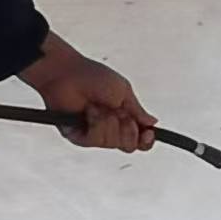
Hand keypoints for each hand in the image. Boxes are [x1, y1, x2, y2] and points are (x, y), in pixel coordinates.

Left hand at [23, 37, 155, 152]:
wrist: (67, 74)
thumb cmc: (93, 76)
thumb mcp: (123, 92)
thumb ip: (138, 111)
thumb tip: (153, 123)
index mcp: (123, 116)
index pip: (139, 139)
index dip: (146, 140)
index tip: (148, 133)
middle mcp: (110, 128)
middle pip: (129, 145)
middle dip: (127, 129)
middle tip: (119, 113)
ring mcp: (93, 133)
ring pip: (112, 143)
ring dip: (108, 123)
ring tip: (98, 107)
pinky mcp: (78, 136)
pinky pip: (94, 141)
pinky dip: (95, 124)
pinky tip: (89, 112)